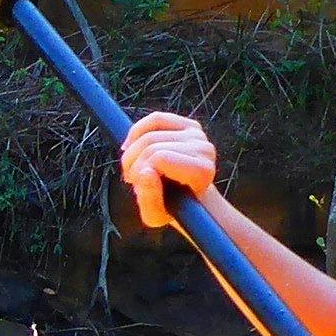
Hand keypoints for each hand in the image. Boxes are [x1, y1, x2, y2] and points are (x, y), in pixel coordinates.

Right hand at [118, 110, 219, 235]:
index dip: (140, 171)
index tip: (137, 186)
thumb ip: (149, 200)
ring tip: (134, 168)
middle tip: (132, 179)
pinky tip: (130, 147)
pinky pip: (155, 119)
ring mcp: (198, 134)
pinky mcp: (189, 124)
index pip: (158, 157)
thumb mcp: (155, 216)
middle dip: (133, 163)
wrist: (188, 199)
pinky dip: (136, 132)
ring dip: (131, 152)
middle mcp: (205, 149)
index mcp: (201, 172)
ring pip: (149, 133)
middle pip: (151, 145)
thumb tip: (144, 173)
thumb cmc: (172, 209)